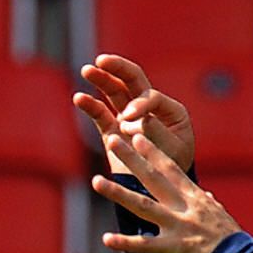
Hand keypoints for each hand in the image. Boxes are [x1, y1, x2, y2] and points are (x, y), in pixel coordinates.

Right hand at [73, 54, 196, 176]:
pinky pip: (101, 114)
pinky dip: (91, 106)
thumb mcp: (173, 152)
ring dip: (101, 80)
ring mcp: (130, 118)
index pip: (151, 97)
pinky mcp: (113, 130)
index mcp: (171, 111)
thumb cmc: (173, 170)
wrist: (161, 192)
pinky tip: (79, 98)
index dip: (138, 104)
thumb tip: (135, 118)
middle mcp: (151, 109)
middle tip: (102, 60)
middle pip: (132, 81)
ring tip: (87, 70)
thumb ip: (156, 133)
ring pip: (115, 92)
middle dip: (117, 69)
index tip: (128, 118)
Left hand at [92, 126, 241, 252]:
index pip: (171, 169)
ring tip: (96, 181)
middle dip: (131, 158)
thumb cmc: (231, 241)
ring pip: (143, 206)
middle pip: (153, 178)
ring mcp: (178, 226)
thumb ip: (208, 204)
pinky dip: (125, 243)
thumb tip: (205, 195)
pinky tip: (105, 239)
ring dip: (118, 193)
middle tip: (112, 139)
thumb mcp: (220, 216)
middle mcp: (185, 207)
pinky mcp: (175, 248)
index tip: (137, 135)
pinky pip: (146, 246)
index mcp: (194, 198)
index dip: (153, 151)